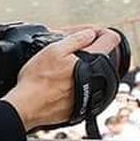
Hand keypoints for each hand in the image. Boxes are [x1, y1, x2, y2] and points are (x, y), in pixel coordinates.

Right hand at [3, 27, 121, 131]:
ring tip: (63, 69)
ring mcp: (93, 92)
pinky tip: (61, 83)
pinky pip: (86, 88)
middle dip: (91, 51)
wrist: (28, 107)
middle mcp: (98, 78)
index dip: (102, 33)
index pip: (112, 39)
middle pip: (104, 57)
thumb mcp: (54, 50)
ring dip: (84, 68)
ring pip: (95, 73)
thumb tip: (90, 34)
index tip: (91, 35)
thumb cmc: (37, 80)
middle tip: (72, 51)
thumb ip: (76, 40)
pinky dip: (78, 83)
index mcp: (93, 62)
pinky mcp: (84, 105)